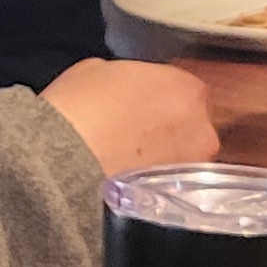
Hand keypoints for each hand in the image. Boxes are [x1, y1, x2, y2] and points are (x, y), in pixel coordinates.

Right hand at [39, 56, 224, 175]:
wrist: (65, 161)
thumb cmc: (79, 109)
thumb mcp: (98, 70)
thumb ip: (129, 77)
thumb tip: (126, 89)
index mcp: (186, 88)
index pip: (183, 88)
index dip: (159, 95)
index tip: (141, 102)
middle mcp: (201, 127)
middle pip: (191, 124)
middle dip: (167, 126)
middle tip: (133, 130)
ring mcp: (192, 165)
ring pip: (184, 156)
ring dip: (164, 155)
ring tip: (128, 158)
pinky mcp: (177, 196)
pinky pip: (170, 183)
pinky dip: (155, 180)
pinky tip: (128, 177)